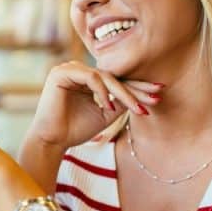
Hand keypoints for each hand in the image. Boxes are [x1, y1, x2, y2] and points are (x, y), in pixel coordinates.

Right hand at [27, 61, 163, 149]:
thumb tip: (143, 93)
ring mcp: (69, 69)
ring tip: (137, 109)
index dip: (137, 87)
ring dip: (124, 93)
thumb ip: (122, 100)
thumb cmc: (76, 129)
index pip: (115, 80)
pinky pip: (91, 77)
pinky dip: (103, 91)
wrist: (53, 141)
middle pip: (113, 76)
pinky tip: (110, 106)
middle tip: (155, 97)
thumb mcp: (107, 113)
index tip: (158, 95)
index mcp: (86, 79)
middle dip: (136, 89)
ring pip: (105, 76)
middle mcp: (78, 70)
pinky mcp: (61, 73)